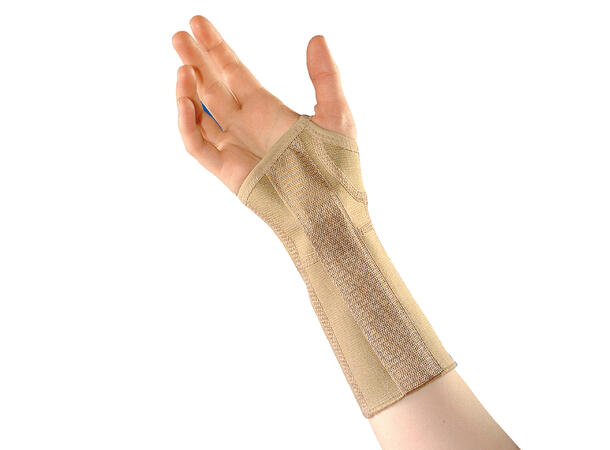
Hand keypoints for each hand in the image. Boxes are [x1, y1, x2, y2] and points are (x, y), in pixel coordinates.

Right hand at [172, 16, 355, 192]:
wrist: (327, 208)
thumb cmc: (336, 166)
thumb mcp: (335, 114)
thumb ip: (325, 76)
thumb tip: (317, 37)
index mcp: (267, 109)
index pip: (234, 71)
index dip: (216, 47)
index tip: (198, 23)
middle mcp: (246, 124)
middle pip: (212, 86)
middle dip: (195, 60)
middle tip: (179, 35)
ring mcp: (233, 146)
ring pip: (199, 113)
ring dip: (188, 88)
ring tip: (183, 65)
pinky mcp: (226, 170)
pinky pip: (196, 144)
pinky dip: (186, 122)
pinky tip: (184, 98)